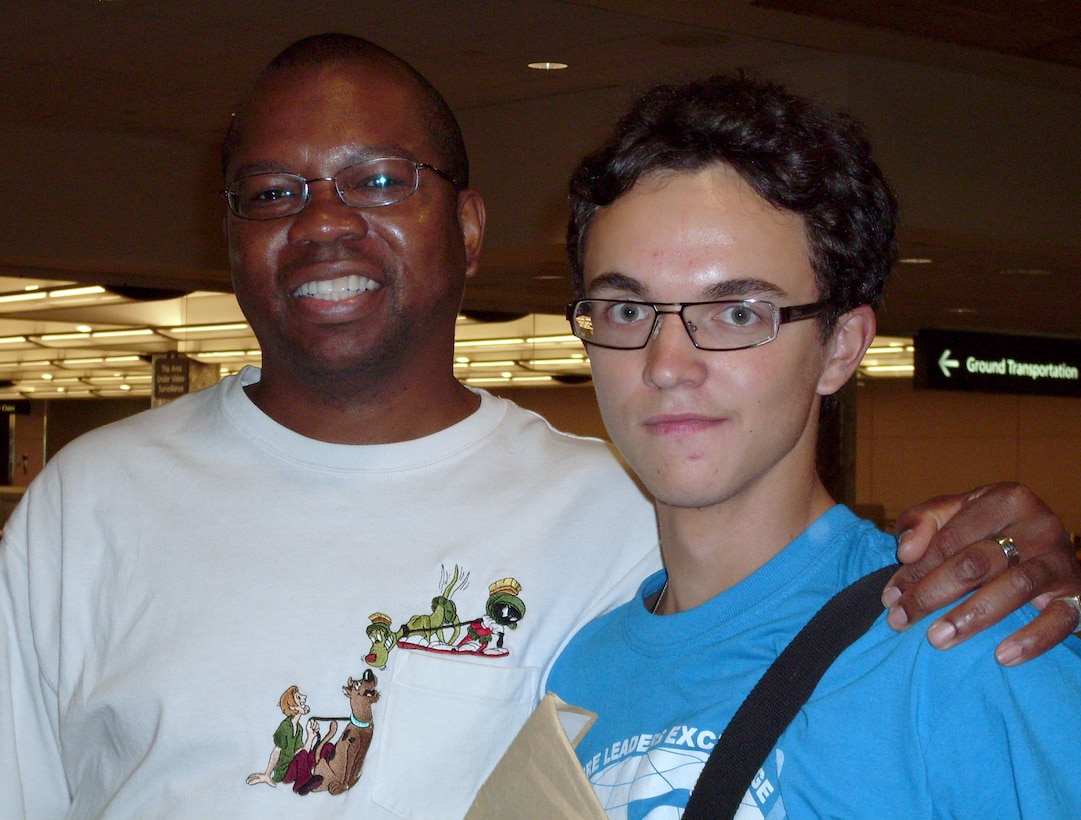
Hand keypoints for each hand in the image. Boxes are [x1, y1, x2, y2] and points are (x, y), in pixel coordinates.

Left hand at [881, 482, 1080, 665]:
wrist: (1048, 545)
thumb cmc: (989, 529)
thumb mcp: (955, 513)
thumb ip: (922, 521)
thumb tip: (906, 551)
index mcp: (1005, 499)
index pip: (950, 538)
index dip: (916, 569)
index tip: (890, 596)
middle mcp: (1038, 525)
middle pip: (976, 562)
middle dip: (932, 593)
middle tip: (901, 620)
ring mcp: (1060, 560)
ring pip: (1014, 588)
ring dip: (972, 616)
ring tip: (937, 639)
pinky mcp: (1078, 594)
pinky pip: (1059, 620)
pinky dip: (1033, 639)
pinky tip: (1002, 656)